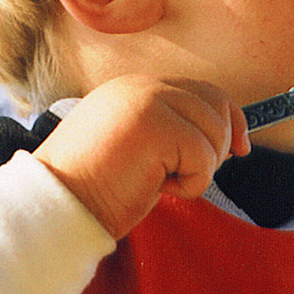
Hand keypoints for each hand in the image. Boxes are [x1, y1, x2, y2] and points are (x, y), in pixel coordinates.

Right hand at [33, 75, 250, 238]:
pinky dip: (191, 184)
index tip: (241, 147)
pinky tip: (156, 188)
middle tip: (188, 174)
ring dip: (198, 169)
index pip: (204, 91)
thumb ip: (175, 130)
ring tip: (159, 181)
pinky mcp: (155, 125)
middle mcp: (143, 86)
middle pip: (217, 106)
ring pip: (214, 134)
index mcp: (137, 88)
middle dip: (219, 145)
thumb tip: (230, 140)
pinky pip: (204, 158)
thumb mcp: (140, 148)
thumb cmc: (95, 188)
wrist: (53, 208)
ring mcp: (148, 101)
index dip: (230, 118)